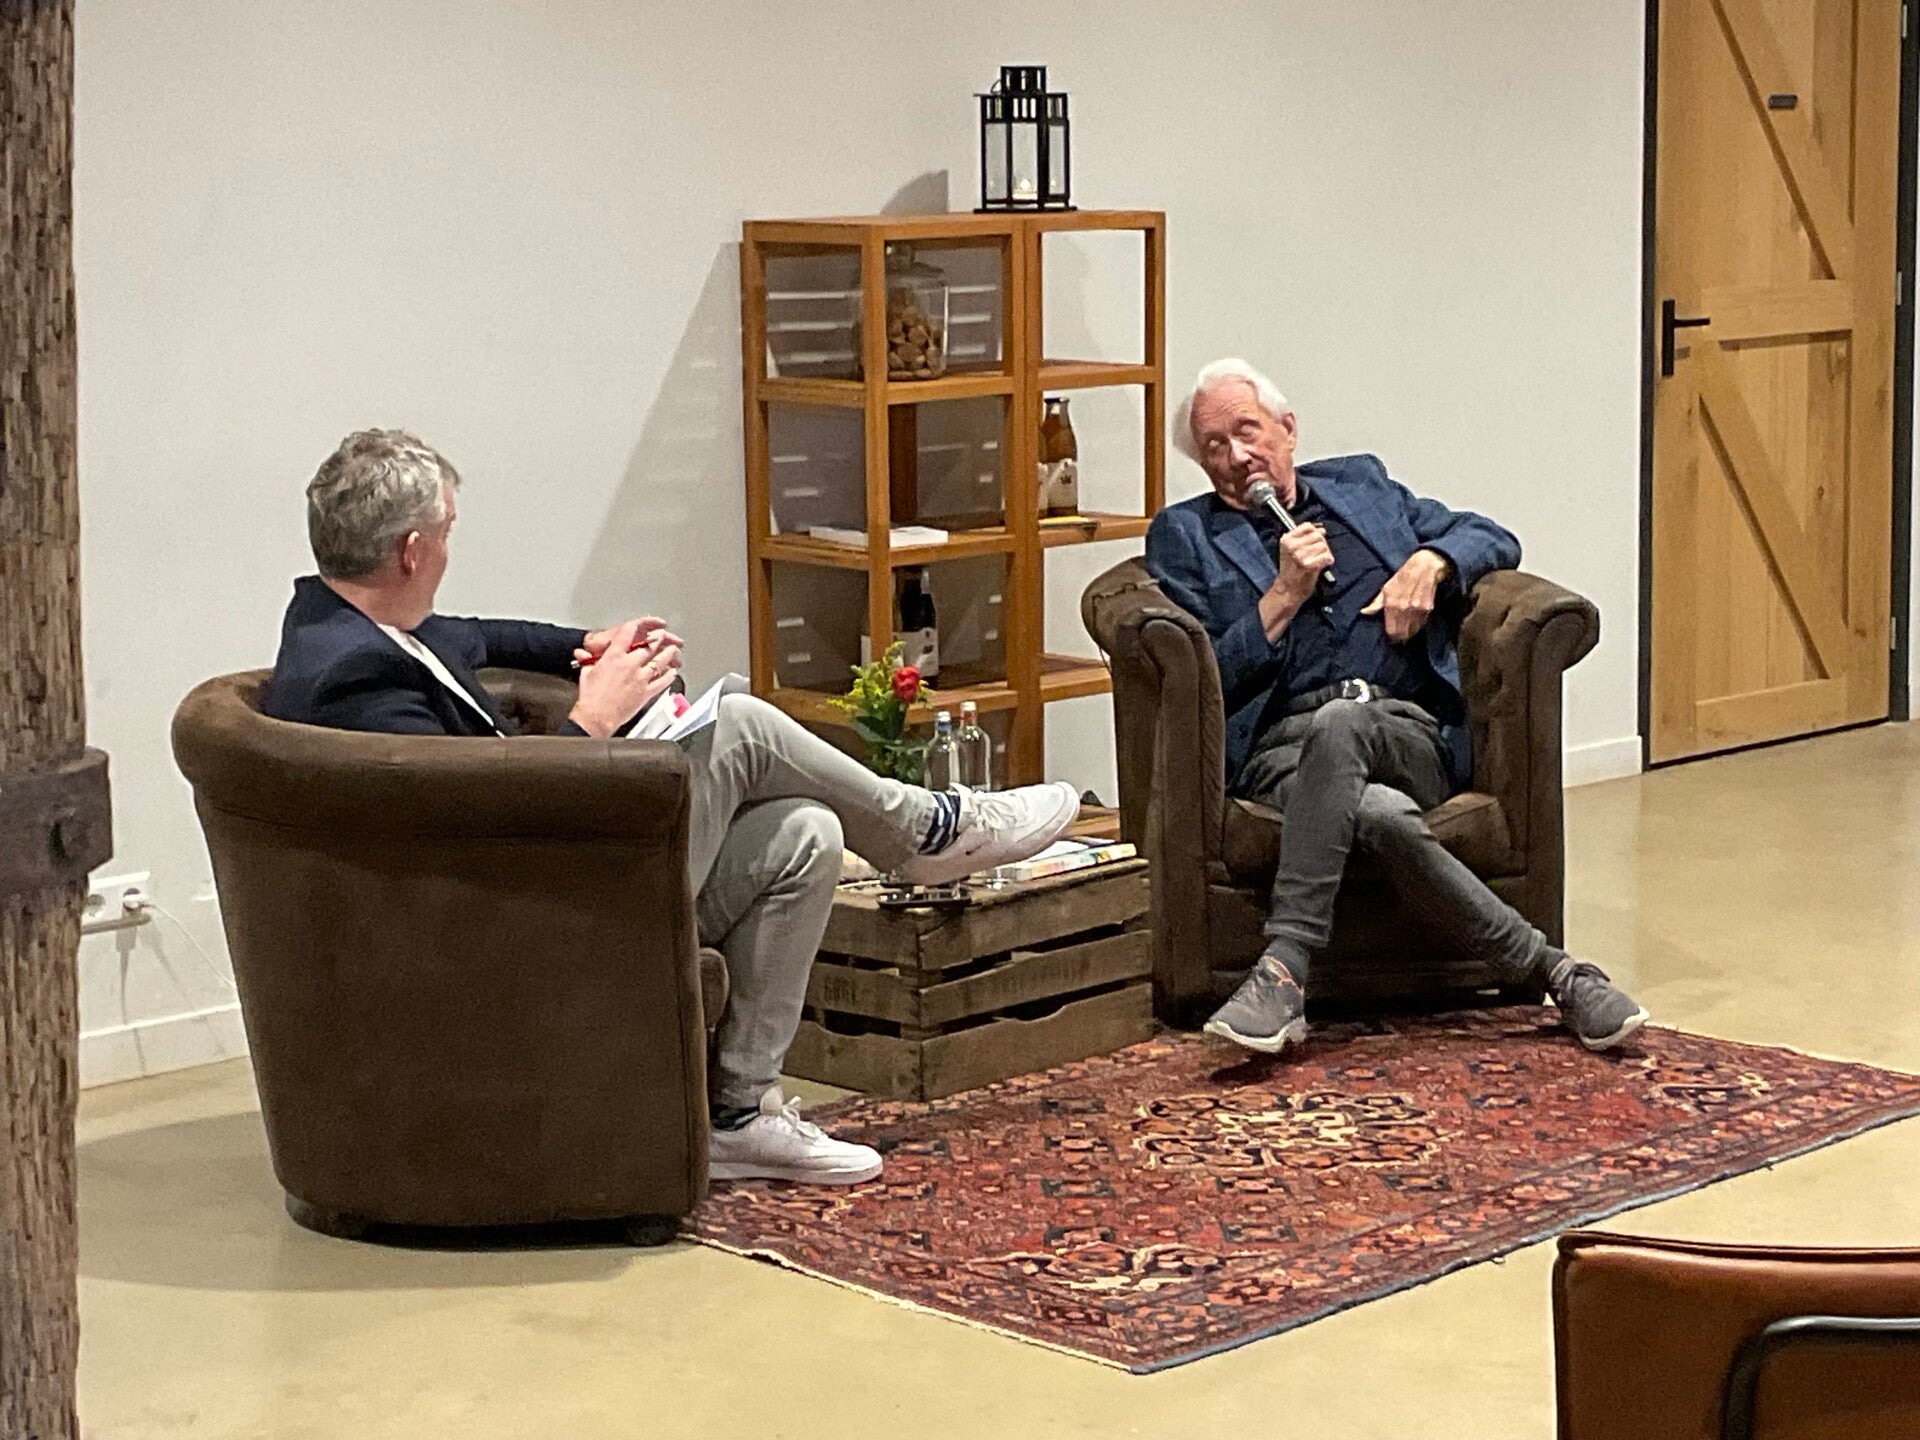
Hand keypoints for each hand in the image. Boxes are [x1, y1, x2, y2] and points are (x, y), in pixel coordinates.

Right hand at [568, 620, 682, 736]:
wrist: (596, 717)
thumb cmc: (590, 697)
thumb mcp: (587, 672)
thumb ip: (590, 661)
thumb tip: (586, 655)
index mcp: (614, 657)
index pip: (627, 634)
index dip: (636, 626)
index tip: (640, 624)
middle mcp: (630, 665)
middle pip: (649, 646)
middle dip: (657, 639)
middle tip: (662, 635)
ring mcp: (640, 678)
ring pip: (660, 662)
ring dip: (668, 654)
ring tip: (673, 649)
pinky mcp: (646, 693)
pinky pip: (662, 682)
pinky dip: (669, 676)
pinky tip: (673, 672)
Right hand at [1271, 523, 1333, 605]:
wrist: (1288, 589)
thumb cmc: (1291, 570)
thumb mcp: (1289, 549)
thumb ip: (1303, 537)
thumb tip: (1321, 529)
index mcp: (1286, 540)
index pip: (1307, 526)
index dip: (1315, 532)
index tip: (1315, 539)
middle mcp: (1292, 546)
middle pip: (1318, 536)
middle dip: (1321, 544)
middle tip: (1317, 554)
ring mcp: (1300, 556)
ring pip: (1323, 546)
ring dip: (1325, 553)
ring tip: (1319, 560)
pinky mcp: (1310, 566)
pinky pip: (1327, 556)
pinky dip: (1328, 561)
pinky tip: (1323, 565)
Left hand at [1361, 549, 1450, 642]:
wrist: (1424, 566)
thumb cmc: (1403, 576)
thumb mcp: (1386, 587)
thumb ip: (1376, 603)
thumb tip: (1364, 612)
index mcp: (1391, 604)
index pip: (1391, 630)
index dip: (1391, 637)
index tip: (1391, 638)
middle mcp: (1403, 608)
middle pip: (1402, 634)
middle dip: (1400, 638)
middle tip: (1399, 638)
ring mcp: (1416, 609)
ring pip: (1412, 631)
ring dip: (1409, 633)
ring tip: (1406, 632)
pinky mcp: (1428, 608)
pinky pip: (1421, 624)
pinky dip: (1418, 626)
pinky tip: (1414, 623)